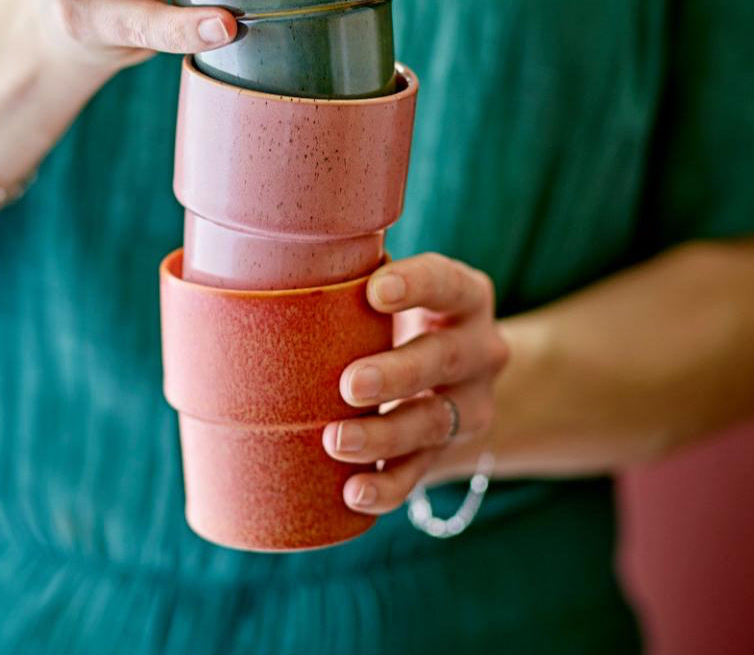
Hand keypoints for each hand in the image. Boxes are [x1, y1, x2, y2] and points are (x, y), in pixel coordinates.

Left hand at [323, 253, 508, 513]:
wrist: (452, 379)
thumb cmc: (395, 317)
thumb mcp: (390, 290)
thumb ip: (351, 275)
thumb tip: (274, 259)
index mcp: (464, 296)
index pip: (446, 283)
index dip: (416, 285)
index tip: (374, 291)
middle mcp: (478, 350)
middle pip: (444, 359)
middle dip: (397, 373)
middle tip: (349, 383)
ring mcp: (468, 406)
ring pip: (432, 423)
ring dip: (384, 435)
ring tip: (336, 441)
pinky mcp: (448, 453)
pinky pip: (420, 474)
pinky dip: (388, 488)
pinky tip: (354, 493)